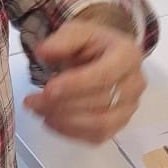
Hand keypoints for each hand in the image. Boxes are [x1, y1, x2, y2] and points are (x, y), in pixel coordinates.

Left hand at [23, 17, 144, 142]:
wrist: (104, 57)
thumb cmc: (92, 44)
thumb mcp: (77, 32)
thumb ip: (62, 40)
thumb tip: (43, 52)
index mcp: (128, 56)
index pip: (105, 75)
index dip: (75, 85)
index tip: (48, 90)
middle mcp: (135, 84)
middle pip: (100, 101)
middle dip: (62, 104)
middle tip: (32, 101)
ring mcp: (129, 107)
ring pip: (100, 124)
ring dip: (65, 121)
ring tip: (39, 111)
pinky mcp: (119, 125)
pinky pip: (97, 136)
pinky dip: (71, 132)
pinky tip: (51, 121)